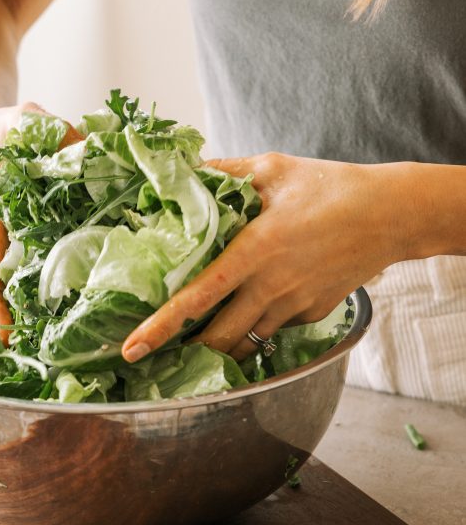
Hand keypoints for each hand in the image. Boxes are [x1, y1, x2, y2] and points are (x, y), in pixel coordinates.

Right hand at [0, 102, 82, 344]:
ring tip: (92, 321)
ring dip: (58, 294)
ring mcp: (27, 229)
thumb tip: (91, 153)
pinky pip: (62, 246)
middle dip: (31, 313)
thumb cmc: (3, 126)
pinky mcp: (46, 221)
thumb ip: (55, 133)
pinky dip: (79, 259)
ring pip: (40, 269)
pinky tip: (112, 267)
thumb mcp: (26, 120)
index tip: (6, 332)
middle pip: (16, 281)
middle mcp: (11, 230)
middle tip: (59, 344)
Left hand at [121, 152, 412, 361]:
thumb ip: (225, 173)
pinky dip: (257, 323)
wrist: (392, 215)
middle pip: (219, 338)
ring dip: (220, 345)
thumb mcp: (272, 168)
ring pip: (247, 340)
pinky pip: (275, 327)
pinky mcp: (313, 314)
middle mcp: (271, 286)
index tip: (133, 348)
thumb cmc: (331, 186)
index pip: (198, 297)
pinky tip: (253, 305)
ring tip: (197, 343)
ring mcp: (294, 305)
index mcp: (254, 251)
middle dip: (187, 352)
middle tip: (158, 356)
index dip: (162, 325)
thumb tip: (185, 169)